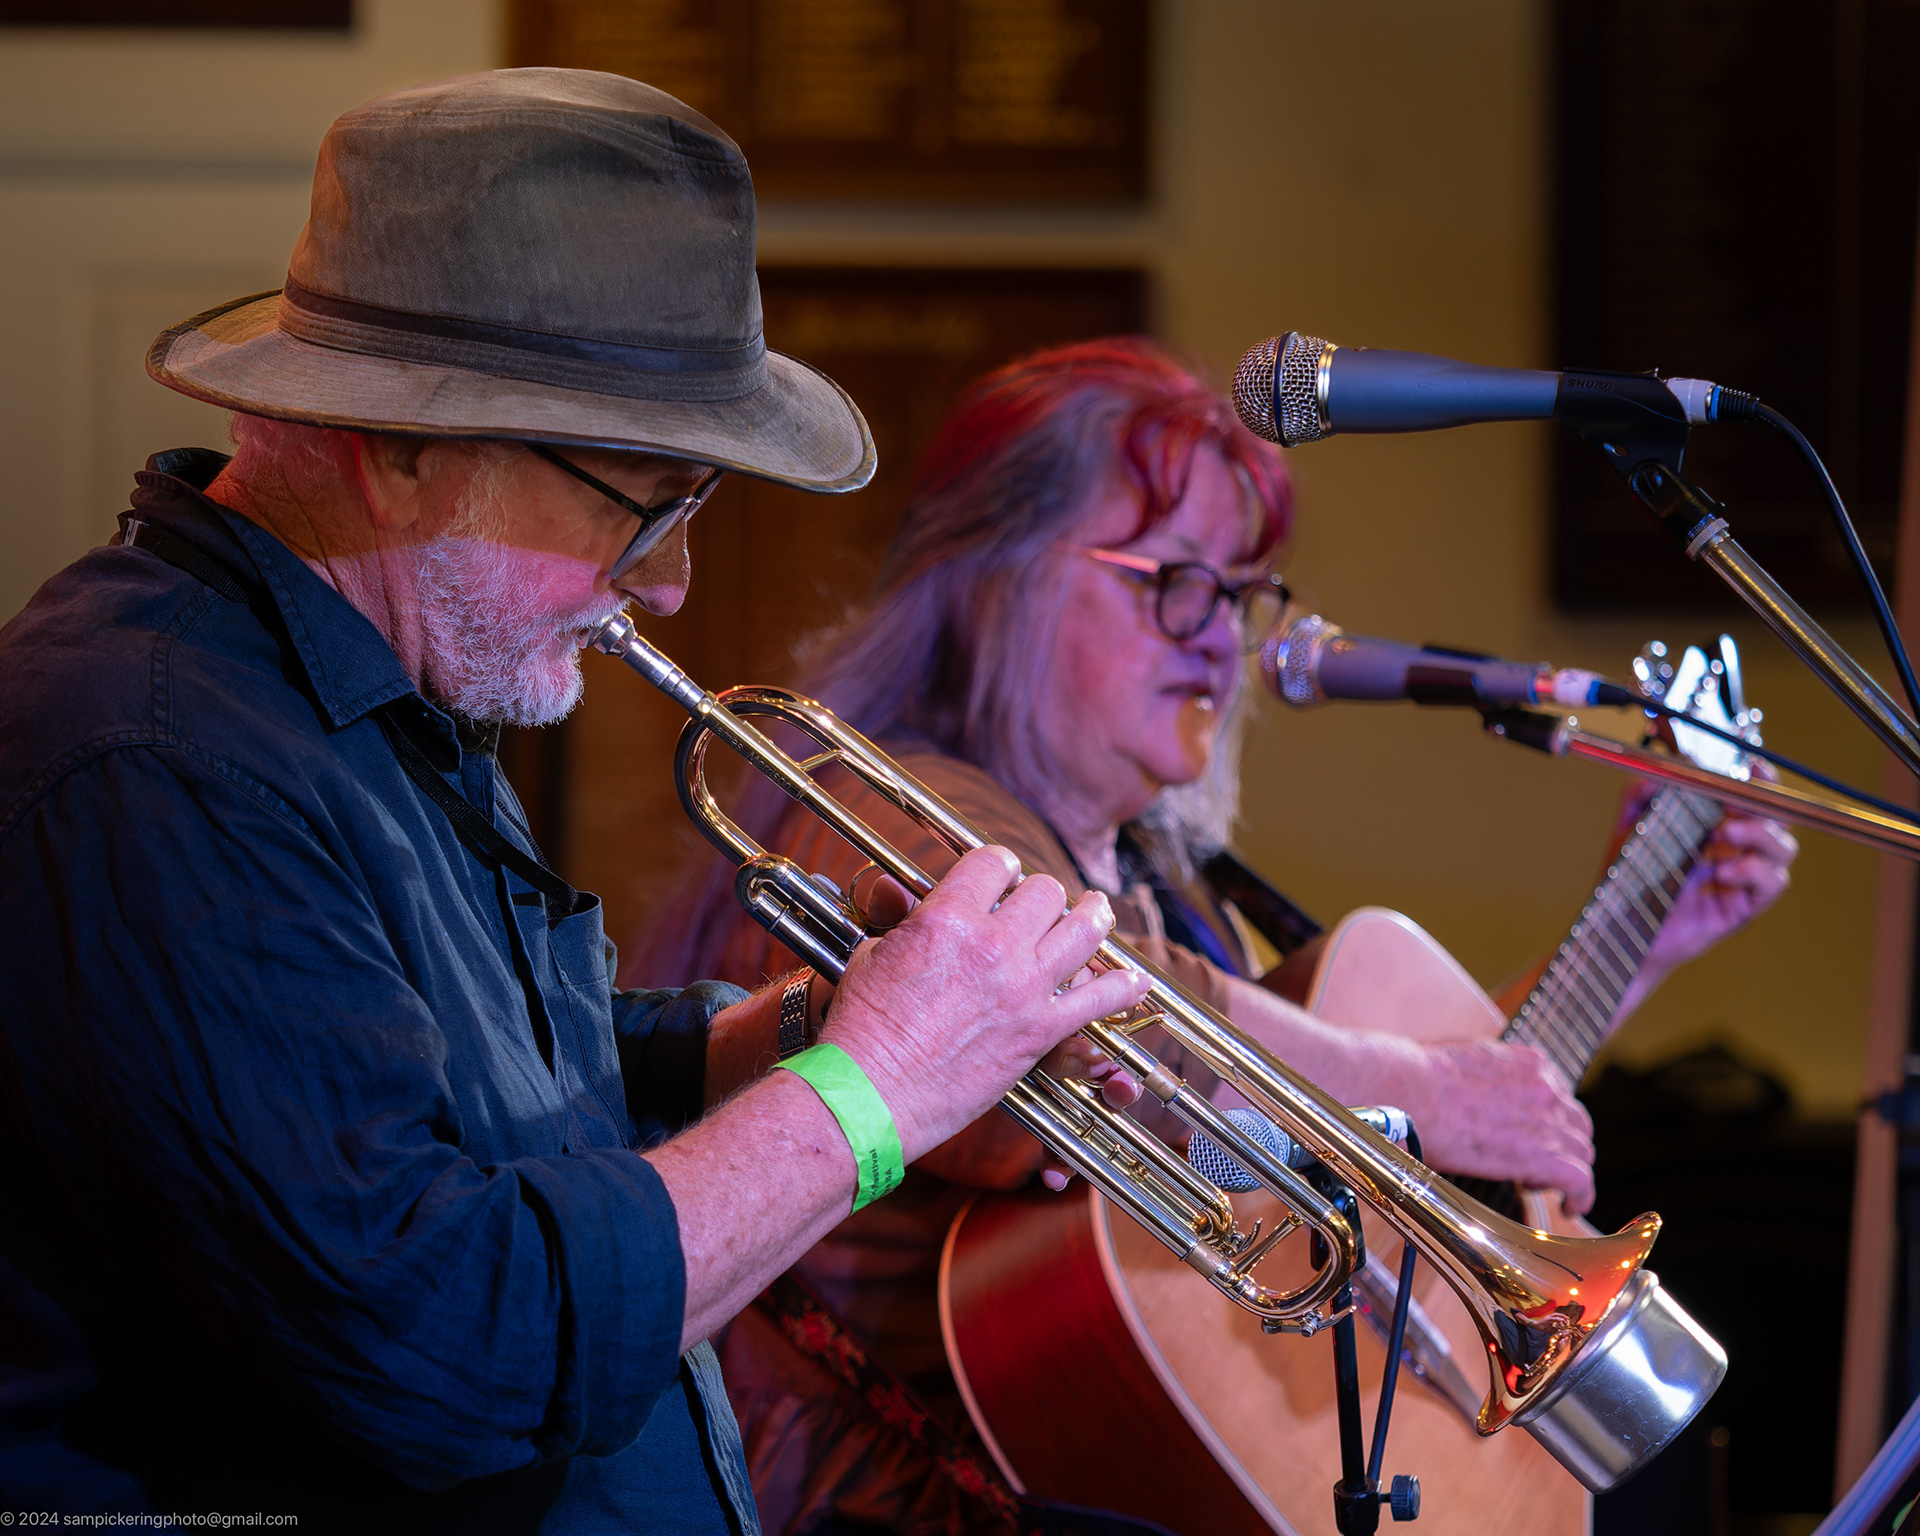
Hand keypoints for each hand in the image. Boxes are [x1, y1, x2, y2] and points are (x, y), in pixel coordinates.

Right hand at [821, 846, 1150, 1163]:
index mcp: (947, 917)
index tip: (1002, 877)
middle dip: (1042, 894)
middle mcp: (993, 945)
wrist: (871, 1096)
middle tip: (1040, 905)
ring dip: (1093, 917)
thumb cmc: (862, 1029)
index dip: (1000, 867)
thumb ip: (904, 922)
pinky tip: (1135, 980)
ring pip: (1083, 931)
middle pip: (1045, 892)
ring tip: (1098, 911)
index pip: (995, 862)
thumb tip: (908, 898)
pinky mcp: (1040, 1033)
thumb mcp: (873, 955)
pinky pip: (1099, 1000)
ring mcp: (1023, 988)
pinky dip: (1122, 988)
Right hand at [1369, 1036, 1596, 1212]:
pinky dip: (1580, 1196)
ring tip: (1541, 1187)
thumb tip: (1484, 1100)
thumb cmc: (1420, 1079)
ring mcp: (1547, 1121)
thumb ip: (1495, 1080)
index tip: (1535, 1135)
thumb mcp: (1470, 1062)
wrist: (1408, 1091)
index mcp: (1531, 1063)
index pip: (1561, 1096)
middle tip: (1538, 1164)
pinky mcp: (1541, 1155)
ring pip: (1582, 1153)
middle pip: (1577, 1125)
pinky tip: (1570, 1206)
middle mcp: (1546, 1088)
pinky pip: (1580, 1180)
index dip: (1551, 1120)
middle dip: (1563, 1145)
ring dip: (1567, 1170)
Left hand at [1616, 776, 1796, 987]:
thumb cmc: (1628, 878)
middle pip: (1778, 818)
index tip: (1753, 767)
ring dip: (1760, 834)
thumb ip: (1641, 795)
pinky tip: (1723, 872)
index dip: (1762, 780)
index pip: (1753, 796)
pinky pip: (1774, 883)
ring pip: (1784, 848)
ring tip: (1724, 834)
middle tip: (1735, 802)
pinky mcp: (1744, 906)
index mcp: (1715, 825)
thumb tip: (1663, 771)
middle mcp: (1736, 848)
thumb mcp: (1628, 828)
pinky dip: (1755, 870)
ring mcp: (1743, 878)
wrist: (1619, 925)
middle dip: (1764, 804)